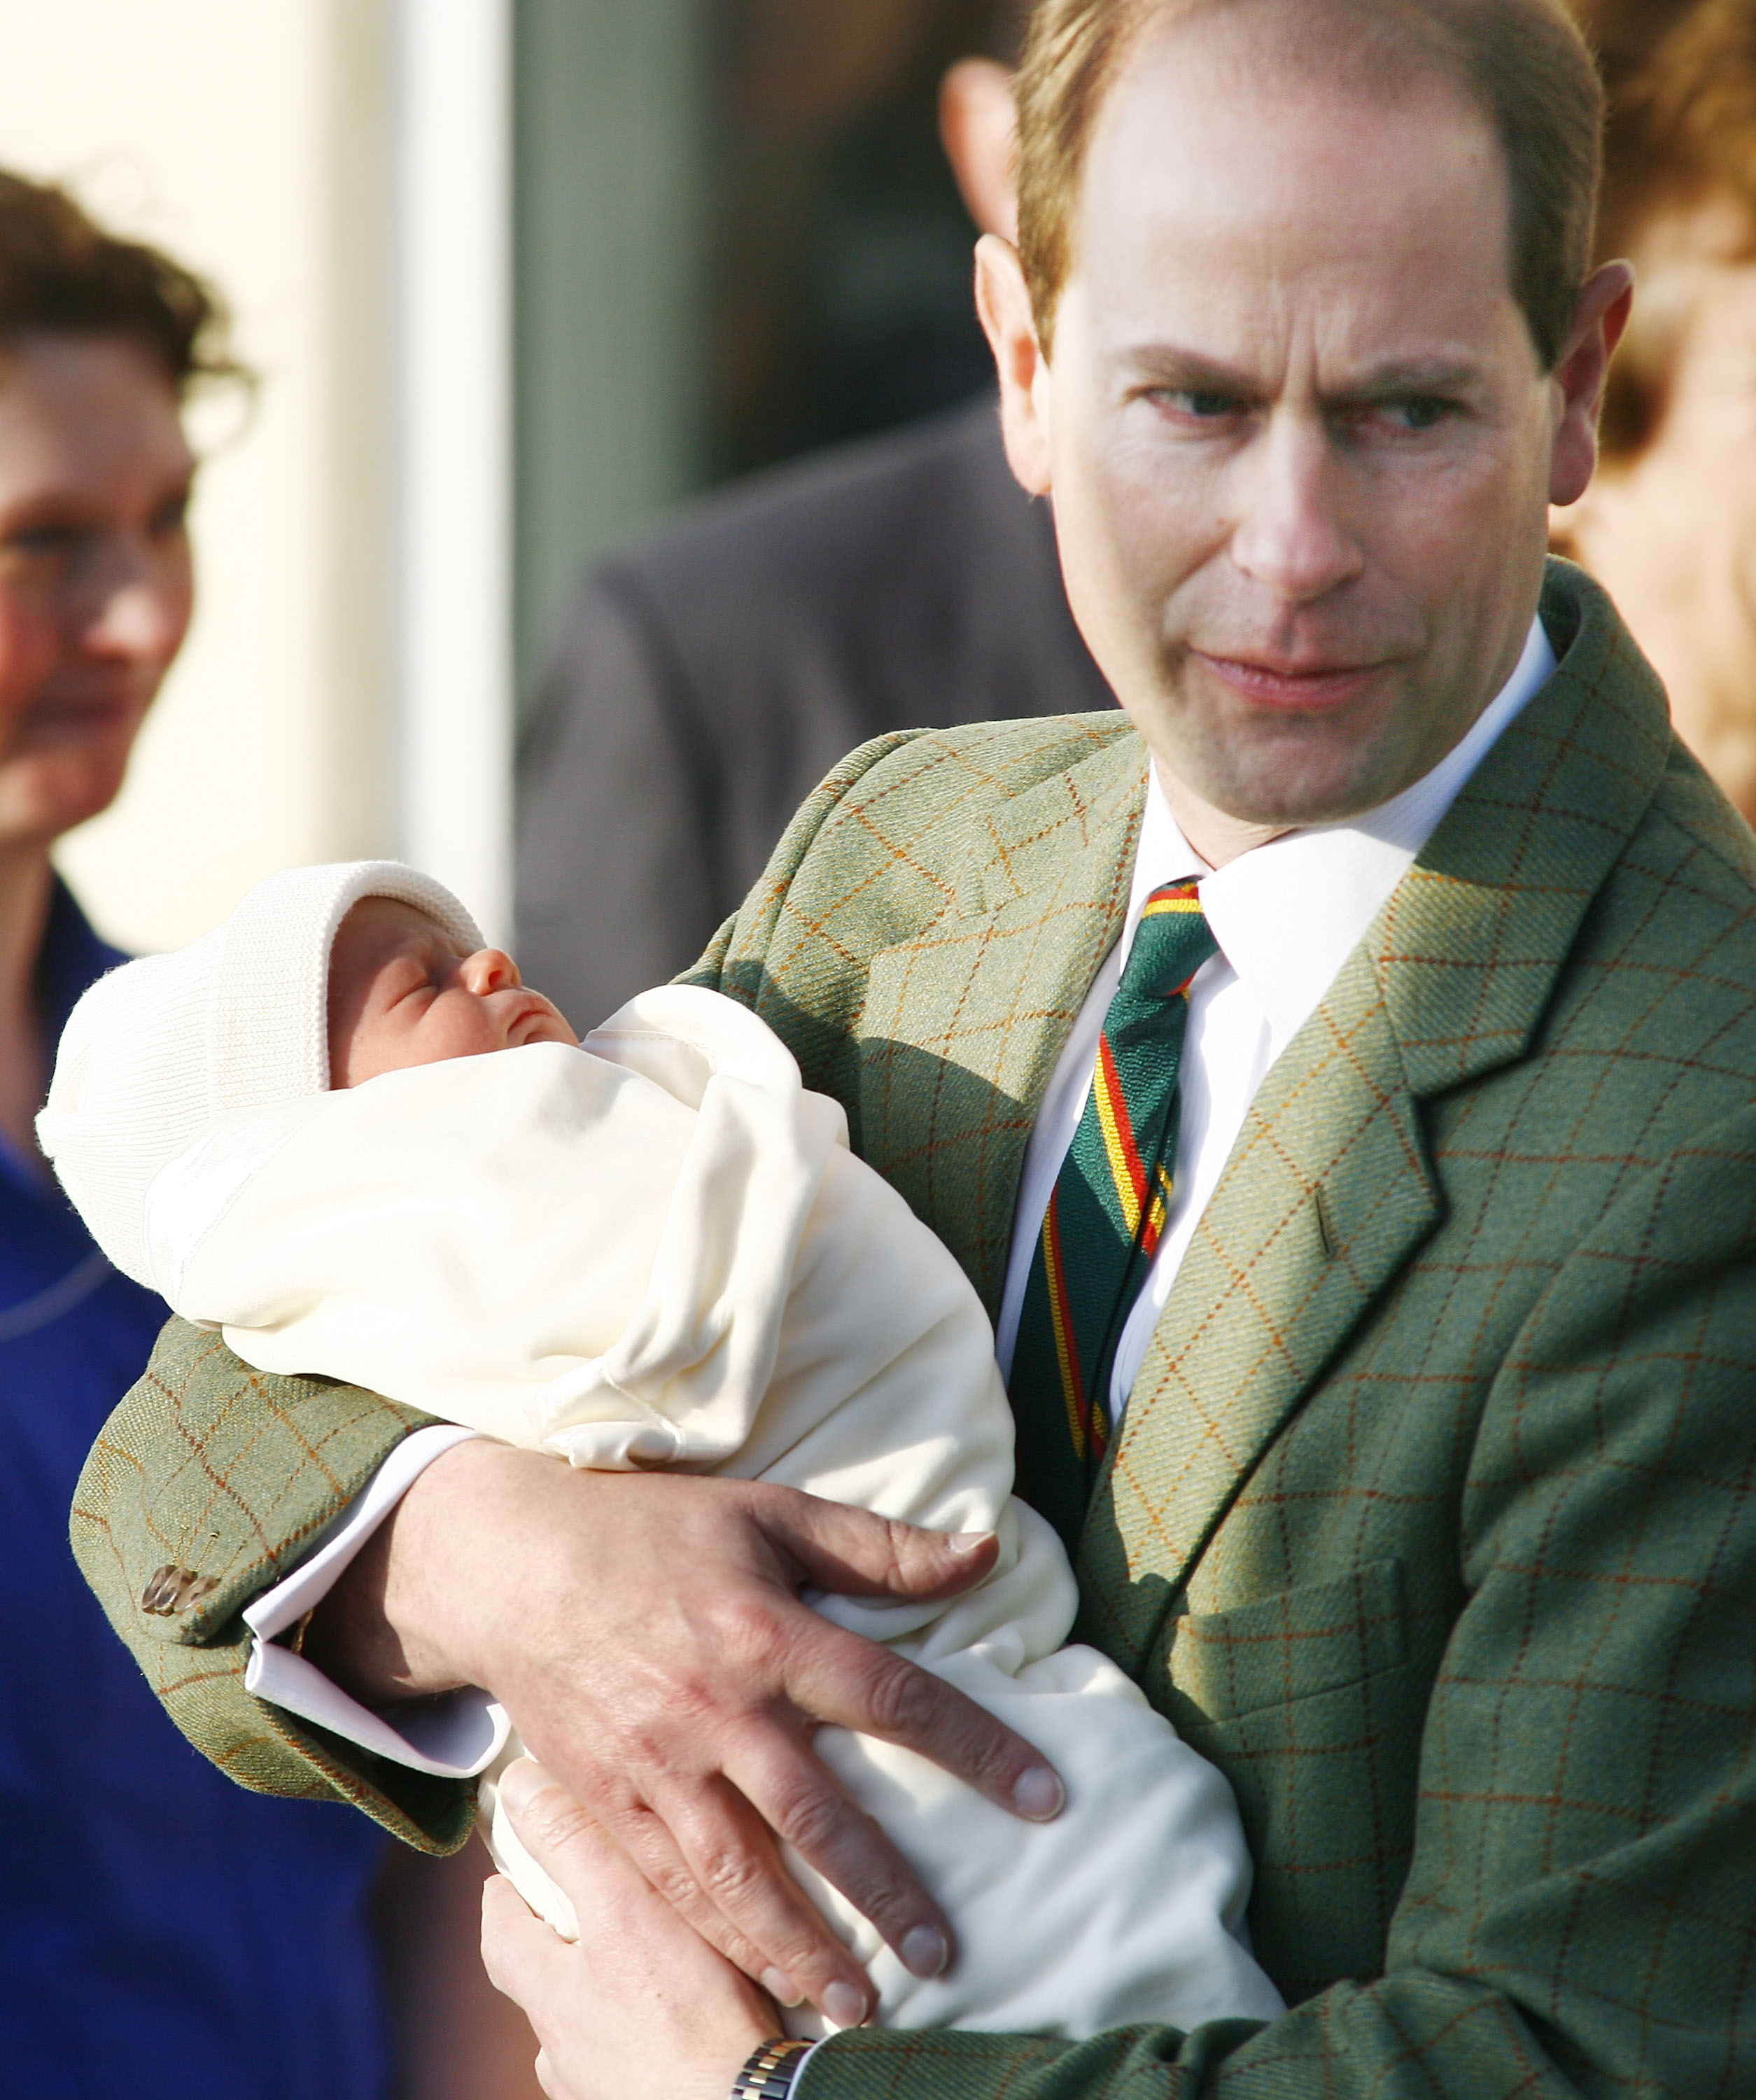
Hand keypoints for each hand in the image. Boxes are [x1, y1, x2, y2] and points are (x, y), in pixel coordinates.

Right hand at [308, 1439, 1063, 2024]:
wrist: (513, 1567)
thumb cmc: (654, 1531)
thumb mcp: (769, 1512)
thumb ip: (877, 1546)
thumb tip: (985, 1550)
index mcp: (767, 1632)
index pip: (893, 1697)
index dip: (976, 1748)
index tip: (1046, 1798)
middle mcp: (718, 1709)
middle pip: (819, 1813)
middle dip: (888, 1889)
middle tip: (947, 1949)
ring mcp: (659, 1765)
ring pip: (740, 1875)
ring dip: (803, 1944)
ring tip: (862, 2004)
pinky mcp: (611, 1802)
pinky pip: (672, 1887)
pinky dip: (722, 1940)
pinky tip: (764, 1979)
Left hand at [480, 1759, 772, 2099]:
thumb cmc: (690, 2017)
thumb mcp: (627, 1906)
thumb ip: (574, 1845)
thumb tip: (520, 1786)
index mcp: (554, 1991)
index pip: (502, 1934)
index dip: (505, 1899)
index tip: (510, 1876)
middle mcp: (566, 2046)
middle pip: (538, 1990)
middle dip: (553, 1952)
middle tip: (582, 1921)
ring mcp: (601, 2085)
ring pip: (582, 2036)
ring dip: (600, 2007)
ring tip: (644, 1979)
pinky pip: (627, 2071)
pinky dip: (641, 2047)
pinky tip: (674, 2033)